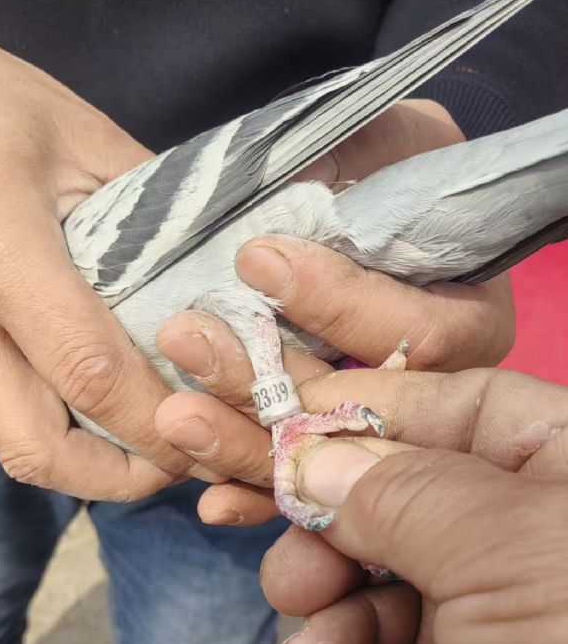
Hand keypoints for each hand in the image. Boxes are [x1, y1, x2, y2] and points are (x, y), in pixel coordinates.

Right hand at [0, 0, 210, 499]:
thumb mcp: (86, 142)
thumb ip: (152, 225)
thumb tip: (218, 300)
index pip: (87, 371)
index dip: (159, 417)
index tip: (216, 419)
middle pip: (39, 449)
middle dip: (126, 474)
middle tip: (186, 455)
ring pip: (16, 449)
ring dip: (94, 467)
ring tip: (154, 441)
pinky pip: (2, 420)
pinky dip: (64, 433)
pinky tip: (104, 409)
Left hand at [153, 100, 514, 521]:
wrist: (340, 211)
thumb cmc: (374, 171)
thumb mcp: (389, 142)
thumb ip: (375, 155)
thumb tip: (317, 186)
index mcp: (466, 318)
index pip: (425, 335)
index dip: (344, 304)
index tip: (257, 260)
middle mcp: (436, 388)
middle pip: (363, 411)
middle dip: (271, 383)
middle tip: (187, 342)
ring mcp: (380, 427)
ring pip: (322, 455)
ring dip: (249, 443)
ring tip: (178, 418)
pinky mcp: (333, 454)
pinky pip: (300, 486)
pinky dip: (256, 492)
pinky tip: (210, 501)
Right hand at [260, 368, 567, 643]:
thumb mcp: (503, 555)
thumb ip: (400, 489)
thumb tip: (314, 455)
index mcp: (566, 476)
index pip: (461, 405)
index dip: (372, 415)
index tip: (288, 437)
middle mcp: (533, 545)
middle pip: (400, 506)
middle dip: (332, 548)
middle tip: (294, 585)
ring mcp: (503, 629)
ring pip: (382, 596)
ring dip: (338, 636)